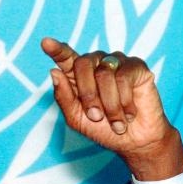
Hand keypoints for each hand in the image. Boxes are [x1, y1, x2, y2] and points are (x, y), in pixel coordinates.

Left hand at [41, 38, 182, 179]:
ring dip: (108, 103)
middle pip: (83, 64)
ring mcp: (117, 62)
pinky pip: (123, 77)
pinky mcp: (137, 66)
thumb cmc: (102, 129)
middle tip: (96, 116)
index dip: (56, 50)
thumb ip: (64, 97)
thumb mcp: (76, 118)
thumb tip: (53, 71)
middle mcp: (97, 64)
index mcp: (78, 75)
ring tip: (116, 121)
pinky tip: (129, 113)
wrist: (133, 141)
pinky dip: (124, 100)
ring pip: (103, 73)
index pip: (65, 57)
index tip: (45, 42)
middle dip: (87, 94)